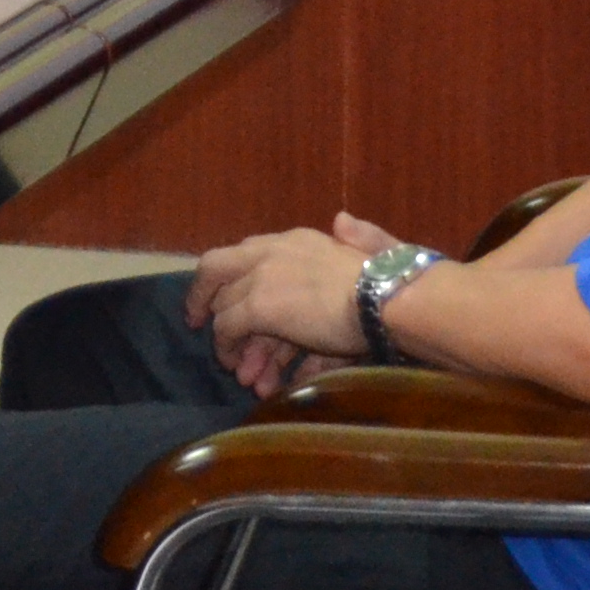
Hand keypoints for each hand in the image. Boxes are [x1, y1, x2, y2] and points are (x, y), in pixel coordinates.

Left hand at [187, 219, 386, 393]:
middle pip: (219, 271)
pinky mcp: (258, 306)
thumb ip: (357, 236)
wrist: (385, 298)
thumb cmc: (390, 279)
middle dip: (208, 300)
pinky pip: (229, 329)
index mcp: (296, 239)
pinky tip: (240, 370)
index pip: (245, 252)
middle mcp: (270, 251)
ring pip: (225, 308)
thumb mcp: (371, 252)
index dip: (230, 275)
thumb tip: (341, 219)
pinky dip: (229, 348)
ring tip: (235, 370)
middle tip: (199, 323)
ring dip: (230, 342)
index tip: (221, 294)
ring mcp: (261, 277)